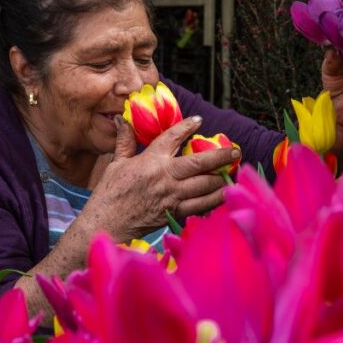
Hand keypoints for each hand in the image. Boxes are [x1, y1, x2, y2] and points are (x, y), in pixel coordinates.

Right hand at [80, 115, 239, 242]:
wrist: (107, 224)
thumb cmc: (110, 193)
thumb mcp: (116, 164)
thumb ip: (124, 141)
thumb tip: (121, 119)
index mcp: (151, 161)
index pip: (173, 137)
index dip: (187, 126)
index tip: (198, 120)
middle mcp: (165, 177)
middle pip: (200, 163)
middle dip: (220, 156)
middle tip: (235, 151)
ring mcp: (172, 197)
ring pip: (205, 186)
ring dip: (222, 179)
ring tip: (234, 172)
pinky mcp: (175, 213)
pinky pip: (200, 207)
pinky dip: (214, 201)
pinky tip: (223, 195)